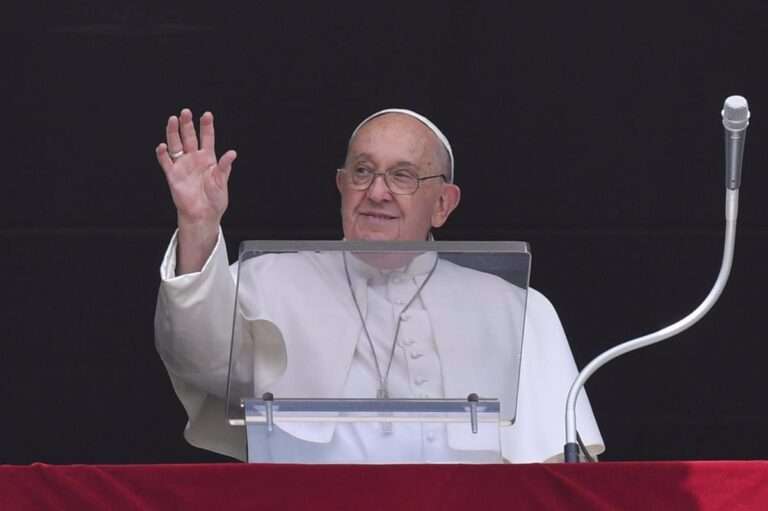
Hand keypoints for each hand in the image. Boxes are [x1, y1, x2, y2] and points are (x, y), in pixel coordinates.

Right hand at [156, 109, 236, 227]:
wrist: (203, 215)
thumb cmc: (215, 199)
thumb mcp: (222, 181)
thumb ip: (224, 166)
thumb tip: (232, 153)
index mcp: (208, 159)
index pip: (207, 138)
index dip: (207, 127)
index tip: (207, 115)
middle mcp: (194, 159)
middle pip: (190, 137)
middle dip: (188, 125)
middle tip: (186, 112)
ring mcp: (183, 165)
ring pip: (176, 145)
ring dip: (174, 133)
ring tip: (173, 120)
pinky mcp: (173, 175)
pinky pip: (166, 162)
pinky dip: (163, 154)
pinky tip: (162, 146)